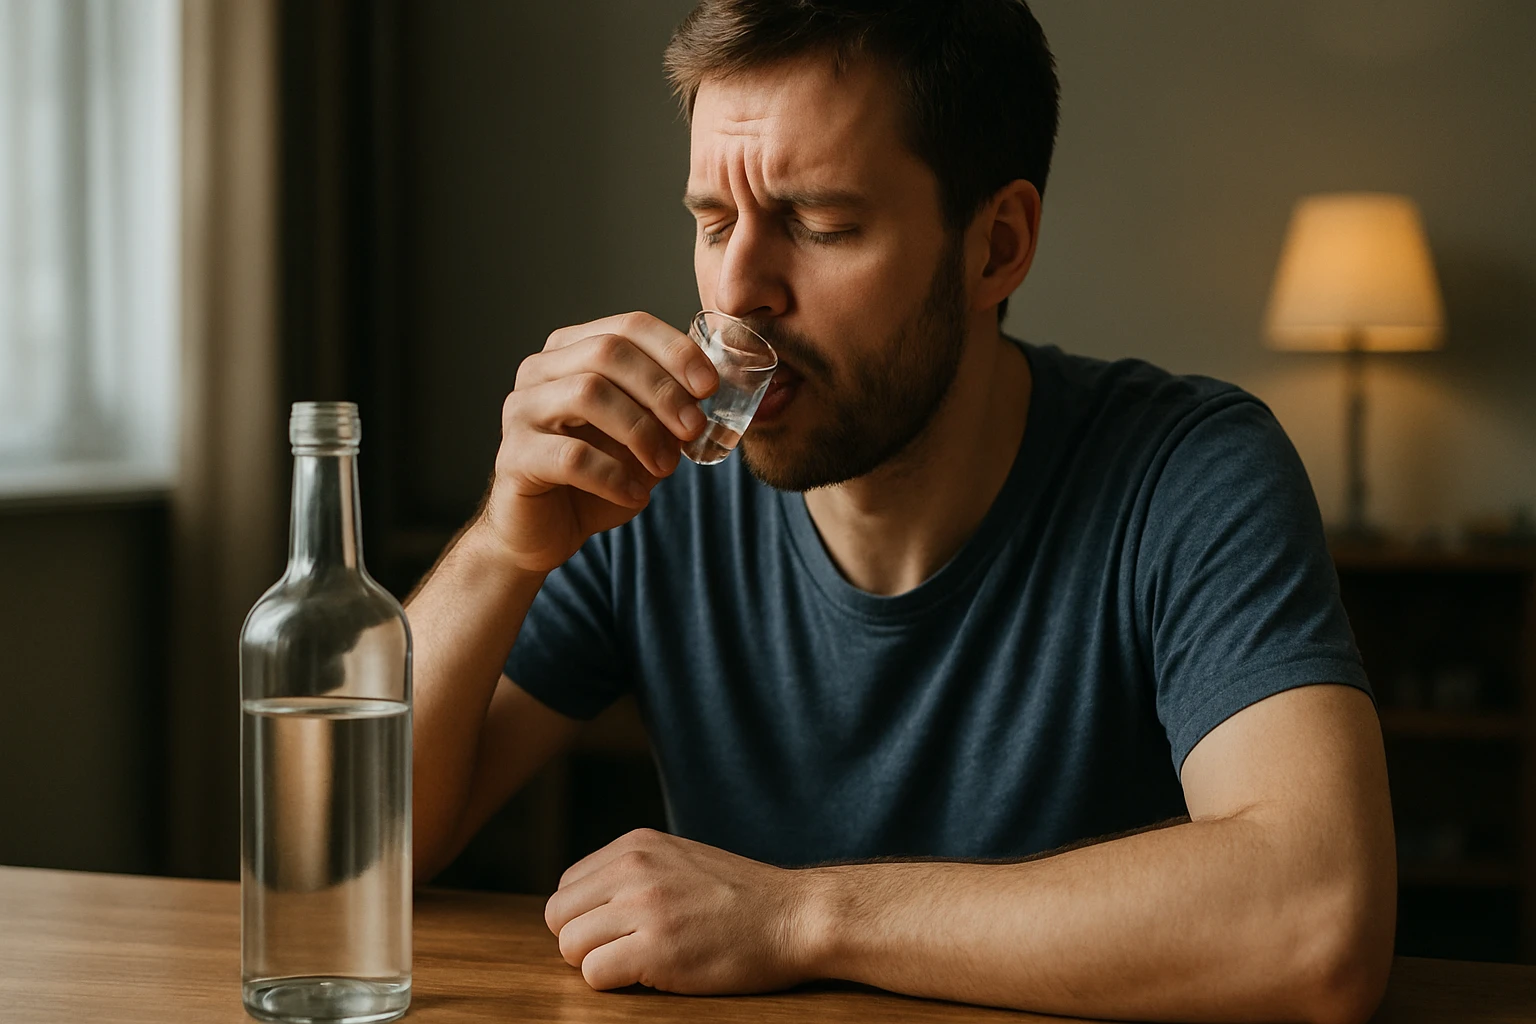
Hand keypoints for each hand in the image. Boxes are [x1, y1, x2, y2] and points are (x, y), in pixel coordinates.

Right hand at [483, 312, 718, 573]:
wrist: (544, 531)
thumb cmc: (594, 477)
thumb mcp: (641, 436)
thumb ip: (666, 407)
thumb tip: (705, 390)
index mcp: (571, 351)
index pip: (628, 326)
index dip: (675, 350)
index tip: (709, 386)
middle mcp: (539, 371)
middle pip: (608, 352)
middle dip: (661, 389)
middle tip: (693, 428)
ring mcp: (521, 411)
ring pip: (587, 393)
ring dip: (640, 430)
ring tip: (665, 467)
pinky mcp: (513, 457)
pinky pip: (571, 456)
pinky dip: (613, 475)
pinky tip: (635, 495)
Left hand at [544, 828, 817, 993]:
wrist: (797, 915)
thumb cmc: (744, 898)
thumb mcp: (681, 860)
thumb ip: (635, 872)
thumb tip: (586, 905)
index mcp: (636, 845)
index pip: (567, 887)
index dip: (587, 917)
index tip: (619, 930)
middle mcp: (634, 868)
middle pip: (560, 916)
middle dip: (584, 942)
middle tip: (624, 952)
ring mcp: (644, 907)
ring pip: (570, 947)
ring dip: (599, 964)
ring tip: (641, 962)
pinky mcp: (657, 948)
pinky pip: (594, 974)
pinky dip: (615, 984)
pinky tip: (653, 975)